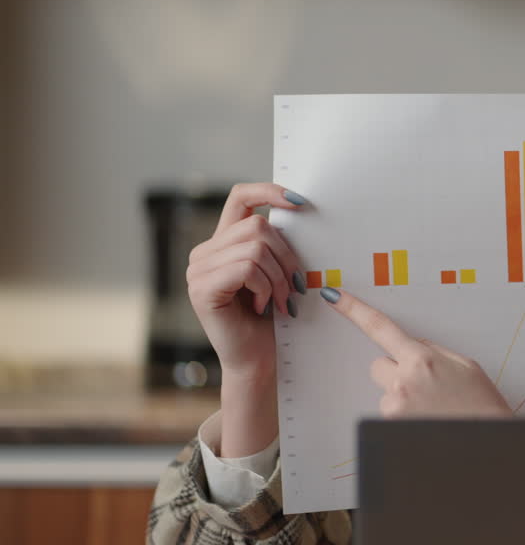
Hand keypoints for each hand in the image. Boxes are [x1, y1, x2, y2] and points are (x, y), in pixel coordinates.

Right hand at [186, 182, 304, 379]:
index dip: (269, 191)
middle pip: (257, 226)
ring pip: (256, 248)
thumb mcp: (276, 271)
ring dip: (279, 277)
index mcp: (222, 243)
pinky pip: (247, 268)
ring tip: (281, 300)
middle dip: (286, 256)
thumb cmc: (271, 317)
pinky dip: (265, 288)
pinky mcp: (202, 288)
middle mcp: (204, 252)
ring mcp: (198, 270)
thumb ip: (274, 244)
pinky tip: (264, 307)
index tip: (300, 202)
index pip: (240, 196)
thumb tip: (300, 208)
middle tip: (296, 286)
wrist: (258, 359)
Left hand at [321, 288, 512, 418]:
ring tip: (432, 409)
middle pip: (378, 365)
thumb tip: (414, 347)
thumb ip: (433, 352)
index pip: (380, 328)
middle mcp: (403, 382)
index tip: (334, 296)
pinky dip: (405, 417)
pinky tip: (426, 421)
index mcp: (422, 359)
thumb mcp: (465, 366)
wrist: (489, 441)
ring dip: (402, 397)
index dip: (354, 310)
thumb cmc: (482, 406)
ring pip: (386, 393)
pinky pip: (390, 415)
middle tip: (425, 385)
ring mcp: (395, 408)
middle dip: (395, 370)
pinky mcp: (391, 428)